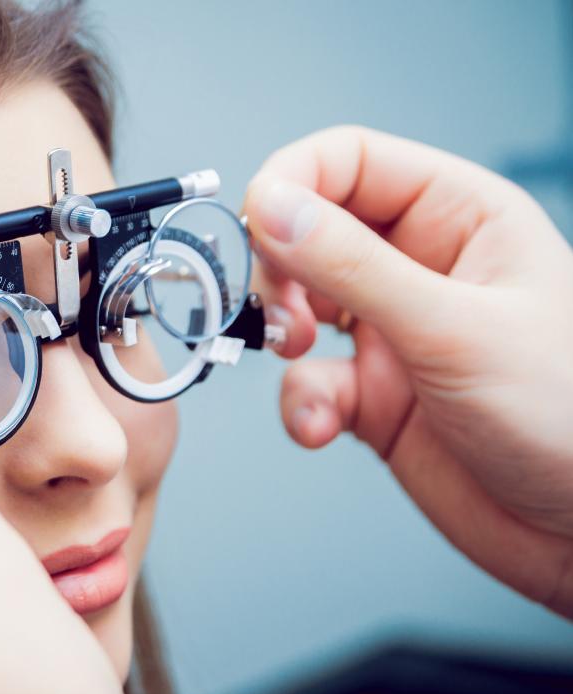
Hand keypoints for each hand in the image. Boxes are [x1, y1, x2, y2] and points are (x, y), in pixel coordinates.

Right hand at [244, 125, 572, 616]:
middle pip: (308, 230)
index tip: (257, 227)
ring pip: (298, 306)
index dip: (291, 183)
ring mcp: (394, 331)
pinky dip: (300, 404)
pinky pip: (307, 382)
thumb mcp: (453, 329)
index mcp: (458, 217)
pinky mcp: (373, 395)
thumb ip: (353, 267)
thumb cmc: (571, 415)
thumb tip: (271, 207)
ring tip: (301, 358)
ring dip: (281, 335)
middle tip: (282, 310)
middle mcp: (419, 265)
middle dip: (280, 270)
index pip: (347, 161)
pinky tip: (321, 427)